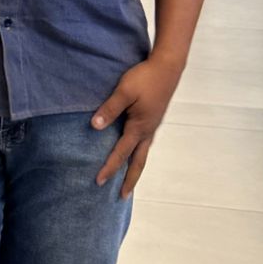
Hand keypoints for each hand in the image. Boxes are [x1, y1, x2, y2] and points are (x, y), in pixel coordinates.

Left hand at [92, 56, 184, 198]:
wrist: (168, 67)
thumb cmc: (145, 78)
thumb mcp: (124, 91)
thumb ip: (109, 109)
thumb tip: (94, 127)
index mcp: (139, 127)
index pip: (121, 153)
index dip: (109, 168)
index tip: (98, 182)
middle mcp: (148, 131)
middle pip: (138, 162)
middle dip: (129, 180)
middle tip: (122, 196)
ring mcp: (153, 126)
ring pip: (143, 152)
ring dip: (135, 167)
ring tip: (128, 179)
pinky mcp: (154, 118)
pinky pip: (145, 142)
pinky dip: (139, 152)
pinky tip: (134, 149)